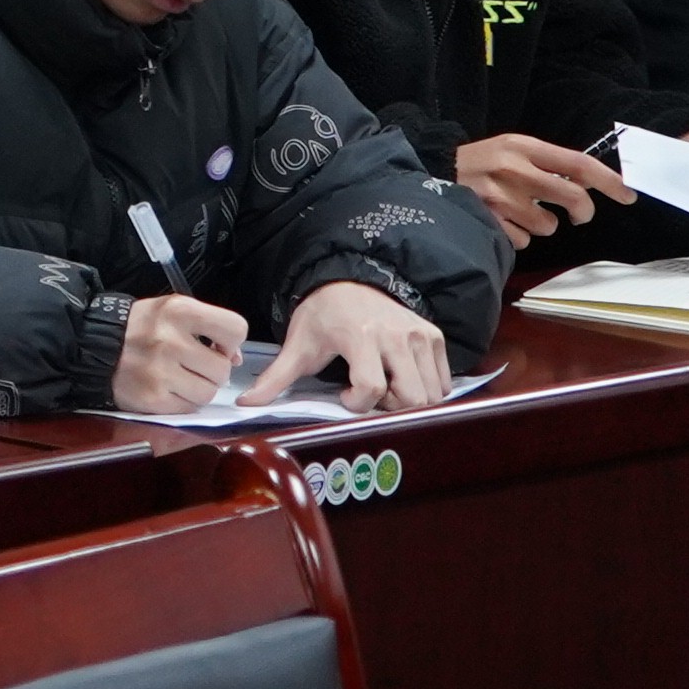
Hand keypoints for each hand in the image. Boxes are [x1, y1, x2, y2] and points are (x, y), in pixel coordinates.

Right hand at [109, 293, 247, 414]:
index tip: (218, 346)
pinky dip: (182, 401)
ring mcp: (160, 372)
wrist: (94, 345)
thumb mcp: (172, 310)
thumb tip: (235, 359)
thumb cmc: (140, 328)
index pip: (235, 328)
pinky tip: (166, 388)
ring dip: (199, 388)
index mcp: (179, 311)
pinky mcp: (153, 399)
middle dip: (213, 370)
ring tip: (179, 377)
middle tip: (193, 364)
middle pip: (222, 369)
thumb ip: (208, 326)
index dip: (232, 342)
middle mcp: (170, 340)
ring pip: (208, 392)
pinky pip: (189, 408)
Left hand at [272, 279, 453, 414]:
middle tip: (371, 396)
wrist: (347, 281)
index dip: (357, 403)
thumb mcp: (298, 345)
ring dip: (409, 400)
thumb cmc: (322, 315)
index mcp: (360, 337)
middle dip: (390, 407)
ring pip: (429, 392)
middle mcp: (394, 335)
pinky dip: (426, 389)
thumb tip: (247, 404)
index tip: (343, 395)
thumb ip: (275, 378)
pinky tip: (402, 379)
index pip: (370, 388)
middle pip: (409, 396)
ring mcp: (418, 335)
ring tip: (386, 387)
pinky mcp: (433, 335)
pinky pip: (442, 380)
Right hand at [450, 132, 636, 244]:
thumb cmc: (480, 163)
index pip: (578, 164)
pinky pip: (524, 240)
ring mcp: (500, 197)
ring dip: (541, 224)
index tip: (628, 194)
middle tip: (578, 214)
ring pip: (548, 225)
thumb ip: (545, 164)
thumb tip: (587, 184)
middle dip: (582, 211)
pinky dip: (518, 235)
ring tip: (519, 211)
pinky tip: (501, 221)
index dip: (609, 180)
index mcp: (523, 146)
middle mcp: (514, 169)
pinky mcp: (488, 221)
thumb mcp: (511, 149)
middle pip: (573, 197)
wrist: (430, 172)